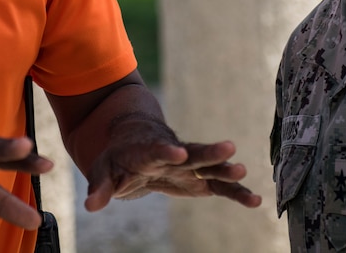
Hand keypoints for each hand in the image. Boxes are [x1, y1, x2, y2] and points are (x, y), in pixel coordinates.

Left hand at [83, 120, 261, 211]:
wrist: (136, 140)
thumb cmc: (119, 156)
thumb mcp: (104, 169)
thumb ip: (100, 187)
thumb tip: (90, 206)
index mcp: (148, 151)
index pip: (157, 150)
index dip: (167, 151)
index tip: (178, 152)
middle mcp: (173, 154)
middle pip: (193, 153)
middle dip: (209, 152)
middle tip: (229, 148)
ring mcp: (189, 165)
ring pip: (210, 167)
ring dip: (226, 170)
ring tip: (244, 172)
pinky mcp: (199, 178)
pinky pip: (220, 185)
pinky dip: (236, 193)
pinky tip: (255, 201)